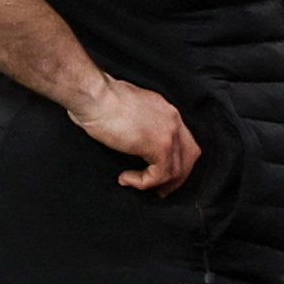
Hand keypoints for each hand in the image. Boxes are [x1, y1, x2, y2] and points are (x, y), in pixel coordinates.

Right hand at [67, 73, 201, 197]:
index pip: (183, 140)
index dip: (177, 160)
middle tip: (161, 189)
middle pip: (190, 156)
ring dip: (158, 183)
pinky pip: (160, 175)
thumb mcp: (125, 110)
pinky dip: (144, 182)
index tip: (162, 172)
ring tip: (138, 184)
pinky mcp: (159, 146)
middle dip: (178, 177)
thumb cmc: (98, 99)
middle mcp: (173, 120)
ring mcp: (169, 133)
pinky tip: (127, 178)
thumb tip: (129, 140)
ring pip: (178, 170)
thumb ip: (135, 125)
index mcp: (165, 110)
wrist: (93, 94)